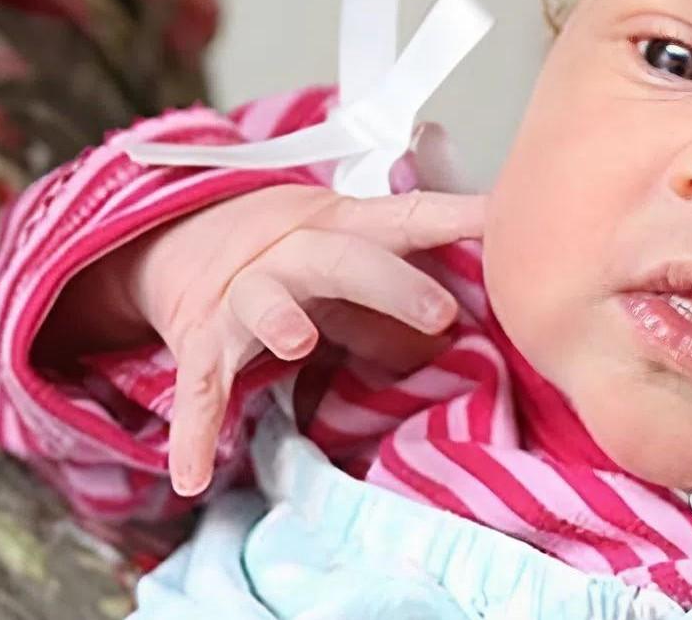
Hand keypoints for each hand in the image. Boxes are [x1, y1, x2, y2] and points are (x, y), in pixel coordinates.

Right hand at [56, 185, 484, 496]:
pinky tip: (192, 475)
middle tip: (439, 311)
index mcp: (344, 231)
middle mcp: (293, 255)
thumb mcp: (358, 271)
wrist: (190, 239)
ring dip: (279, 319)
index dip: (456, 216)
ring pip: (261, 301)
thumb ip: (402, 308)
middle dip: (390, 282)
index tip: (501, 220)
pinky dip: (193, 431)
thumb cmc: (303, 264)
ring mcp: (243, 296)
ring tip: (298, 341)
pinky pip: (197, 388)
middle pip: (343, 258)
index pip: (407, 219)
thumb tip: (462, 346)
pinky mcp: (201, 341)